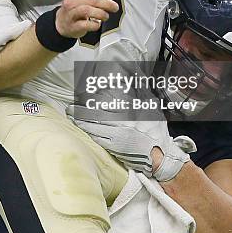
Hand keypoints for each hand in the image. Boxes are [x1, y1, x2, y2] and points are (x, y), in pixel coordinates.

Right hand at [55, 0, 118, 37]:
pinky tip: (98, 24)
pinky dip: (94, 25)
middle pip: (90, 0)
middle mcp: (70, 0)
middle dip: (106, 3)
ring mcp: (70, 13)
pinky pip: (84, 25)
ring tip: (107, 15)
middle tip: (114, 7)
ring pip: (87, 11)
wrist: (63, 21)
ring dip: (101, 14)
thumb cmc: (76, 1)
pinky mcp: (73, 26)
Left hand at [67, 104, 195, 180]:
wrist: (161, 155)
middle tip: (70, 108)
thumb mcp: (151, 108)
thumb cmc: (155, 131)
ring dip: (81, 121)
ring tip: (72, 117)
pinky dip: (88, 132)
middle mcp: (123, 122)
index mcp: (131, 110)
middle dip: (81, 110)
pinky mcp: (116, 148)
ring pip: (94, 126)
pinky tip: (82, 129)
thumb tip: (133, 77)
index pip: (107, 101)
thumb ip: (140, 94)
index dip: (91, 99)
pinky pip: (98, 138)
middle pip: (96, 114)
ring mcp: (118, 135)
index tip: (82, 97)